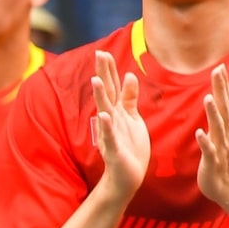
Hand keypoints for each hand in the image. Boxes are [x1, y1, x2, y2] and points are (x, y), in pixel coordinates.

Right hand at [90, 50, 149, 200]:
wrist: (127, 175)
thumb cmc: (130, 146)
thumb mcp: (133, 118)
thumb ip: (130, 98)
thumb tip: (129, 75)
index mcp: (118, 112)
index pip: (112, 87)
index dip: (108, 70)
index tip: (103, 52)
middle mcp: (112, 119)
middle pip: (106, 93)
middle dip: (103, 75)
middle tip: (98, 54)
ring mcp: (111, 133)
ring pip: (105, 111)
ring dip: (100, 96)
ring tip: (96, 80)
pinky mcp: (114, 149)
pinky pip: (110, 136)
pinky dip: (107, 126)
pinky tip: (105, 115)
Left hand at [196, 65, 228, 205]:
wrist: (228, 186)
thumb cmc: (224, 158)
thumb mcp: (227, 133)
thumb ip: (226, 114)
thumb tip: (228, 94)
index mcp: (228, 126)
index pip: (227, 100)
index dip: (224, 84)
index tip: (221, 66)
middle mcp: (227, 133)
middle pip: (224, 108)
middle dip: (221, 89)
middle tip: (218, 71)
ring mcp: (221, 147)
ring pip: (217, 127)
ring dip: (213, 113)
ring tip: (208, 98)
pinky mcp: (213, 161)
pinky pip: (208, 150)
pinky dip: (205, 141)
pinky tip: (199, 132)